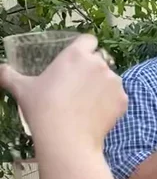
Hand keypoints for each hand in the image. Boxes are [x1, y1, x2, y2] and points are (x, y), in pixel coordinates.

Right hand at [0, 34, 125, 150]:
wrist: (66, 137)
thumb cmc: (42, 108)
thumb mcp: (22, 89)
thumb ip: (8, 75)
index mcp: (76, 55)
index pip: (88, 40)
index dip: (84, 48)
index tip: (77, 60)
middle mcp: (99, 63)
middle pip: (100, 60)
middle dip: (91, 70)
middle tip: (77, 87)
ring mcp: (115, 81)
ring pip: (110, 79)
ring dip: (102, 86)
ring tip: (85, 104)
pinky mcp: (123, 99)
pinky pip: (118, 98)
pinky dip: (110, 104)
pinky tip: (95, 115)